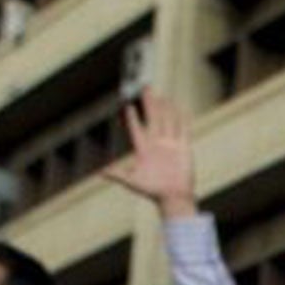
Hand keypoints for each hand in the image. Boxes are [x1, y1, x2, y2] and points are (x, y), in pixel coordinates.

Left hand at [100, 89, 196, 216]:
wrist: (174, 197)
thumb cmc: (153, 191)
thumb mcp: (133, 183)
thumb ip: (118, 175)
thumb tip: (100, 173)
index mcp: (143, 149)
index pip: (136, 129)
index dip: (132, 118)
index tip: (128, 107)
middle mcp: (157, 144)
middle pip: (152, 118)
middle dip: (149, 103)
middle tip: (146, 87)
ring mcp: (170, 145)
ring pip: (167, 121)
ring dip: (165, 108)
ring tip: (162, 95)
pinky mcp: (183, 148)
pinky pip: (183, 131)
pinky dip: (183, 120)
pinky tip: (182, 109)